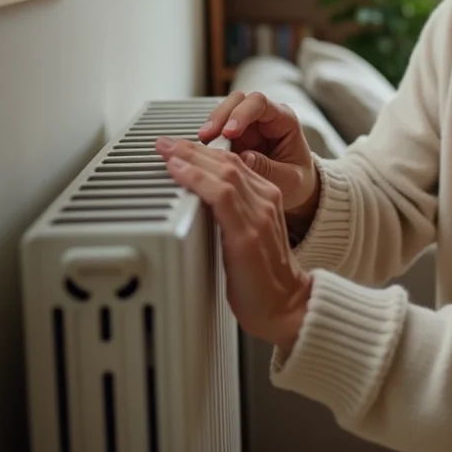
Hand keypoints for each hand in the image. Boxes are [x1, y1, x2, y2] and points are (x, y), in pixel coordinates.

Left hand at [156, 136, 311, 349]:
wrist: (287, 308)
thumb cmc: (264, 281)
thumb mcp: (248, 238)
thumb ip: (231, 216)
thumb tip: (198, 206)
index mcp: (268, 199)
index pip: (234, 163)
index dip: (204, 152)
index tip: (179, 147)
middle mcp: (266, 202)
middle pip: (227, 162)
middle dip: (192, 149)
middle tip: (165, 142)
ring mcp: (258, 216)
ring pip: (223, 172)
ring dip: (190, 158)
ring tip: (166, 150)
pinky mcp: (247, 234)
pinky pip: (220, 195)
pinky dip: (196, 179)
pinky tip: (179, 171)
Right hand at [200, 91, 317, 217]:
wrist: (297, 191)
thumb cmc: (298, 181)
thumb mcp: (290, 180)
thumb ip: (269, 169)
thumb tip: (244, 158)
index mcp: (284, 120)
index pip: (261, 103)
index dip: (242, 113)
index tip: (229, 132)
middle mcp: (264, 118)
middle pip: (238, 101)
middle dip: (221, 116)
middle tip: (208, 137)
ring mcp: (247, 127)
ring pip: (224, 112)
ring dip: (212, 126)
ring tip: (204, 144)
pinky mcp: (234, 139)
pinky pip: (218, 132)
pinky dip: (210, 139)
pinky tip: (205, 151)